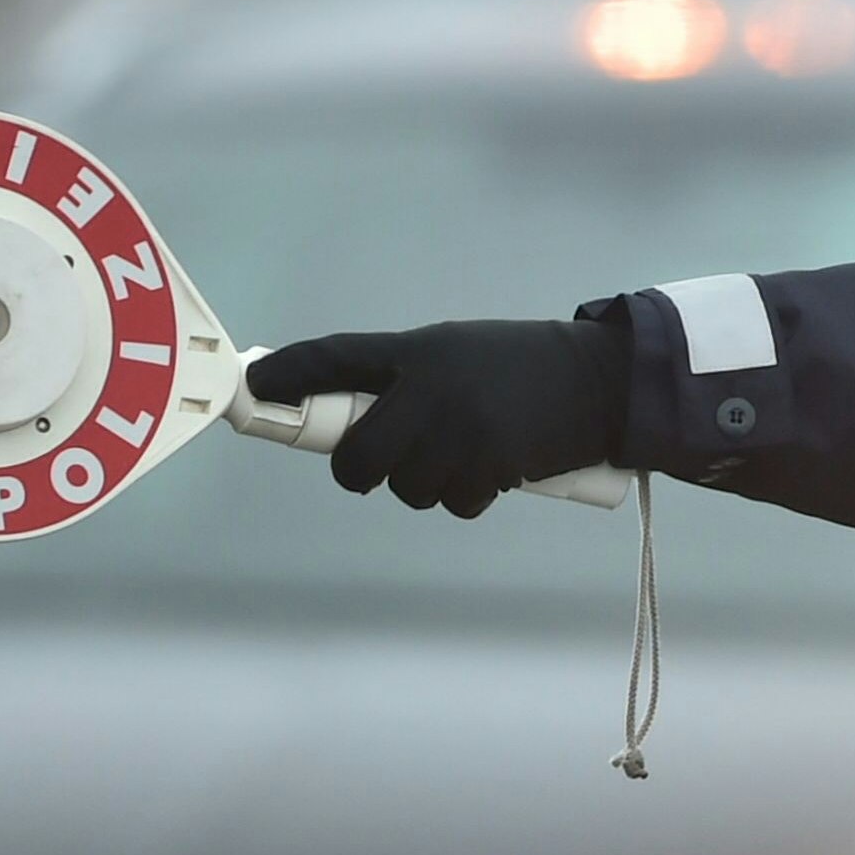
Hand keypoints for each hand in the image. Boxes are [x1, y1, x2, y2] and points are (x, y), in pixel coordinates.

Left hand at [246, 320, 627, 516]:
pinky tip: (491, 469)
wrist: (600, 380)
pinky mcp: (491, 466)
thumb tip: (356, 417)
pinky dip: (465, 496)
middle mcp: (432, 389)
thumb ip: (409, 378)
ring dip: (424, 484)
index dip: (289, 373)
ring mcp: (460, 431)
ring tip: (460, 456)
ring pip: (406, 488)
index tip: (254, 388)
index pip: (338, 358)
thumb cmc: (523, 366)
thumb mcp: (458, 352)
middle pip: (358, 455)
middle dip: (358, 470)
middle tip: (371, 466)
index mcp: (419, 351)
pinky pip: (452, 503)